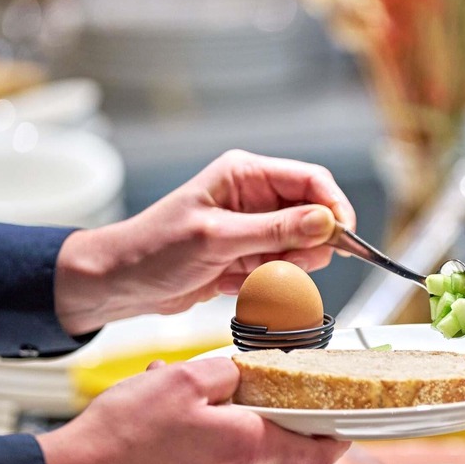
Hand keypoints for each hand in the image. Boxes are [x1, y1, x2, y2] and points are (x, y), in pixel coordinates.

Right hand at [36, 357, 349, 463]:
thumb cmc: (124, 432)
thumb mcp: (184, 378)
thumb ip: (227, 371)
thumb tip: (247, 370)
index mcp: (247, 445)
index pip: (317, 454)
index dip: (336, 439)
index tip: (342, 423)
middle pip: (272, 445)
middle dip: (259, 412)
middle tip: (235, 386)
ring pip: (233, 452)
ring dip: (220, 423)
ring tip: (179, 398)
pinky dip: (193, 443)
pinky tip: (160, 424)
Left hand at [54, 150, 356, 334]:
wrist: (120, 284)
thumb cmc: (154, 250)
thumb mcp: (217, 238)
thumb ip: (275, 230)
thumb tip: (325, 222)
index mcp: (246, 176)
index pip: (312, 181)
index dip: (334, 208)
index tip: (344, 238)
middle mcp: (255, 198)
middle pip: (314, 217)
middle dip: (310, 246)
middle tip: (292, 266)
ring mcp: (253, 229)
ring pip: (301, 248)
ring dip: (288, 269)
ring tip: (254, 279)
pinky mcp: (249, 257)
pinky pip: (281, 270)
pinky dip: (270, 284)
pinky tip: (238, 287)